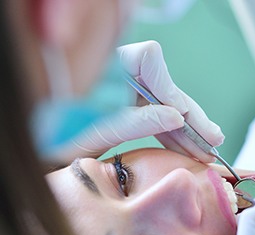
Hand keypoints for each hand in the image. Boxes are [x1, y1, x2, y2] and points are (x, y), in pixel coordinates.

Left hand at [61, 41, 223, 162]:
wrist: (39, 145)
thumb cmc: (54, 136)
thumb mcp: (94, 131)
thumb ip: (134, 120)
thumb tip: (174, 116)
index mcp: (103, 67)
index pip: (149, 60)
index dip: (169, 88)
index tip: (180, 118)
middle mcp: (118, 74)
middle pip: (165, 88)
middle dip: (190, 118)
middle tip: (212, 141)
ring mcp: (126, 90)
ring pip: (165, 106)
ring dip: (186, 131)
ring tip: (206, 151)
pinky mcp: (129, 106)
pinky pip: (156, 117)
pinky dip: (172, 134)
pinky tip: (188, 147)